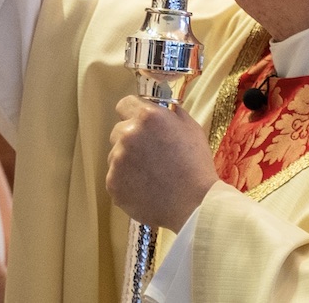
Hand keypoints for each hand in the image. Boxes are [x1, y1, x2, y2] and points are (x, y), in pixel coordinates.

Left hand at [107, 96, 218, 231]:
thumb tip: (161, 107)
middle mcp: (127, 134)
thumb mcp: (190, 128)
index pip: (125, 104)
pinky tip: (146, 188)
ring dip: (128, 161)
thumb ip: (171, 112)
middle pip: (119, 131)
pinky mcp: (112, 184)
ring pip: (116, 155)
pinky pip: (116, 177)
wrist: (194, 203)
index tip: (142, 125)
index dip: (134, 113)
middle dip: (132, 139)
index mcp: (146, 117)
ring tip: (151, 175)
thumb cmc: (196, 164)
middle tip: (151, 154)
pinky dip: (126, 182)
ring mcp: (117, 160)